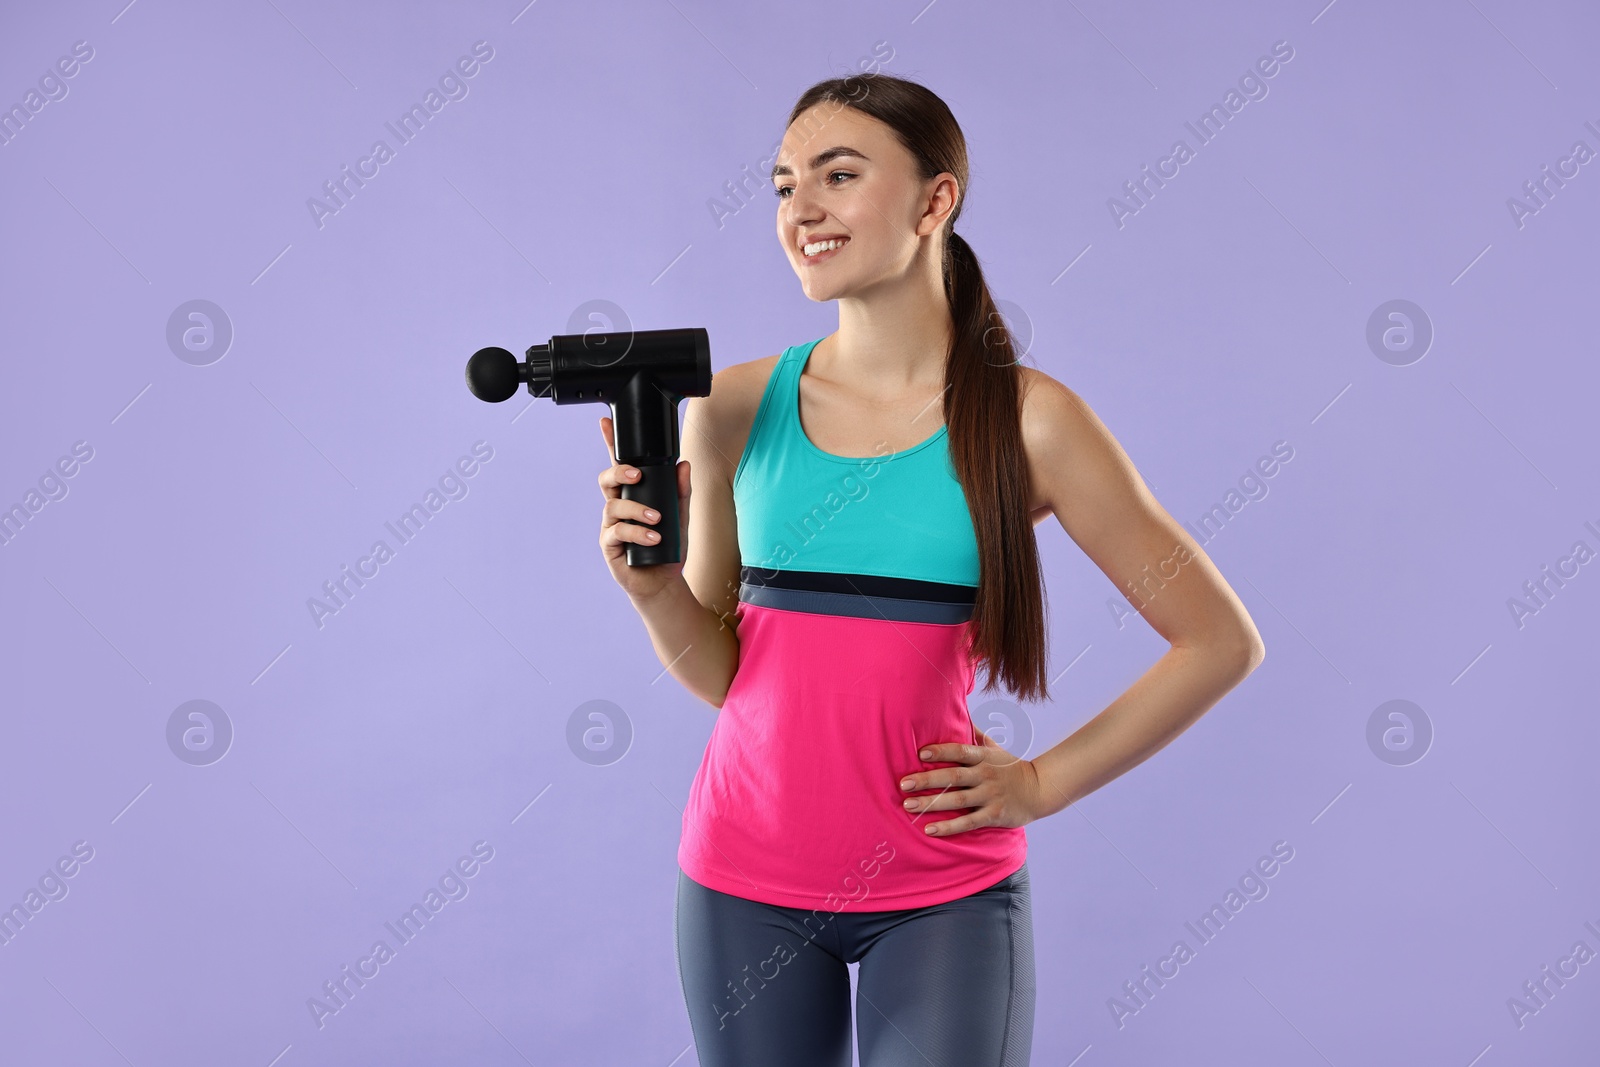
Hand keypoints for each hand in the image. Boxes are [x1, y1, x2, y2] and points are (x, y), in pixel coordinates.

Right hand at [597, 416, 689, 601]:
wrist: (664, 582)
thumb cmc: (668, 547)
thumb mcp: (681, 516)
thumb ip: (682, 491)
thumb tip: (684, 465)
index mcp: (632, 495)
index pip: (619, 465)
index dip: (611, 444)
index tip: (607, 423)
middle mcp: (618, 507)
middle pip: (606, 480)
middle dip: (619, 472)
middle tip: (637, 475)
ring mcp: (611, 526)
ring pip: (612, 506)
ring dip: (636, 510)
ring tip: (657, 520)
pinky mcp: (610, 545)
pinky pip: (617, 532)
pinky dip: (636, 533)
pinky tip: (653, 537)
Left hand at [898, 727, 1046, 836]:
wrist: (1040, 790)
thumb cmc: (1011, 767)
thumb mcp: (996, 749)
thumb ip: (976, 735)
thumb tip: (960, 711)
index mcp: (984, 757)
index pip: (960, 751)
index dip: (941, 751)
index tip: (920, 753)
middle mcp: (986, 775)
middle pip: (953, 777)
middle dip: (926, 780)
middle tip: (903, 784)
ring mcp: (990, 796)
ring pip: (957, 800)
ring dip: (931, 803)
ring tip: (908, 805)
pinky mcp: (995, 815)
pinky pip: (969, 822)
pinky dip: (949, 827)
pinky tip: (929, 829)